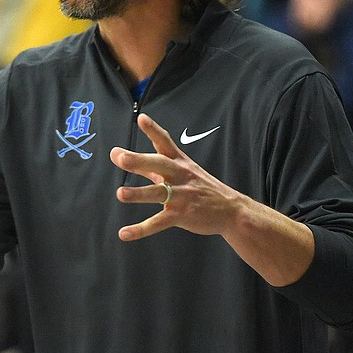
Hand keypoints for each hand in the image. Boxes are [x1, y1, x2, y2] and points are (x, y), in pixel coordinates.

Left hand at [111, 113, 240, 241]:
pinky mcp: (182, 215)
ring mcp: (182, 195)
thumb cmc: (200, 187)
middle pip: (160, 164)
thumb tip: (121, 155)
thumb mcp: (179, 170)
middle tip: (121, 157)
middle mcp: (180, 175)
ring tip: (120, 193)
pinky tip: (124, 233)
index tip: (141, 118)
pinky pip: (159, 222)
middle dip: (140, 161)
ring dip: (139, 194)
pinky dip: (141, 229)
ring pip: (158, 193)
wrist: (231, 210)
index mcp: (179, 162)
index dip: (153, 130)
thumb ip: (149, 165)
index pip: (165, 142)